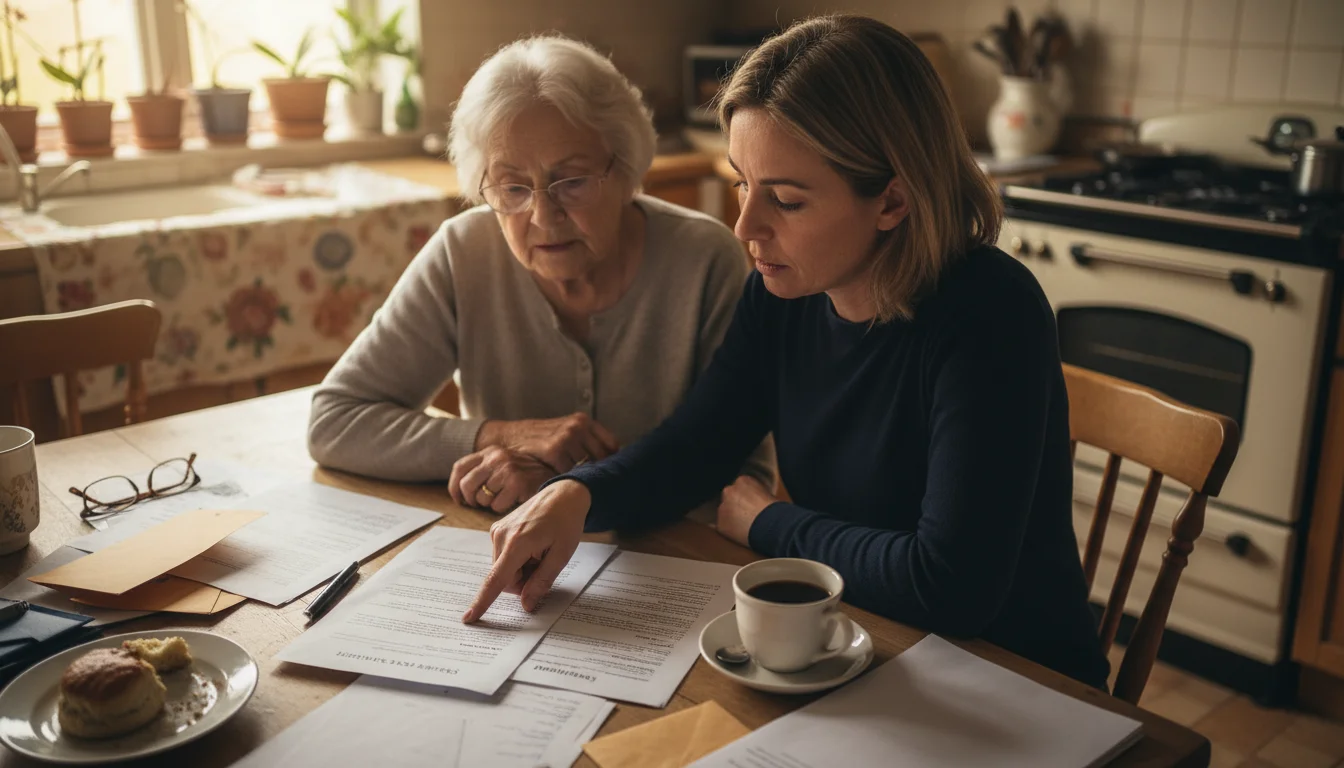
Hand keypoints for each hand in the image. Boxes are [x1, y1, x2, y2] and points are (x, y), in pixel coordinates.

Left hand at [448, 447, 556, 513]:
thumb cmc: (528, 476)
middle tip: (481, 505)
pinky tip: (514, 501)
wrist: (558, 476)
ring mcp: (507, 469)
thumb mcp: (505, 465)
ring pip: (482, 498)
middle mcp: (497, 457)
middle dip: (471, 500)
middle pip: (467, 484)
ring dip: (490, 505)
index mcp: (491, 451)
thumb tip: (461, 491)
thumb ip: (486, 471)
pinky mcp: (517, 482)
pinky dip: (503, 508)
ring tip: (504, 500)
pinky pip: (497, 505)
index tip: (460, 499)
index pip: (460, 467)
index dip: (455, 487)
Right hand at [462, 479, 591, 622]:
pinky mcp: (498, 530)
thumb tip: (526, 605)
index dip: (482, 602)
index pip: (496, 580)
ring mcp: (497, 532)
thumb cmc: (566, 522)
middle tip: (544, 564)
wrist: (563, 494)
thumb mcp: (561, 555)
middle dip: (523, 581)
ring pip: (504, 570)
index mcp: (516, 543)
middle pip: (505, 579)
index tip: (469, 618)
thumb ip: (542, 581)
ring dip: (522, 569)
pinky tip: (533, 546)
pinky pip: (504, 558)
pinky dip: (518, 559)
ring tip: (540, 552)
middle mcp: (500, 536)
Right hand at [476, 414, 619, 471]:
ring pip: (587, 466)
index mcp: (583, 421)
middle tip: (597, 484)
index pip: (612, 445)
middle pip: (602, 457)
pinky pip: (570, 471)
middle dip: (599, 472)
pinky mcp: (555, 450)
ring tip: (581, 486)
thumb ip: (586, 442)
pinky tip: (564, 483)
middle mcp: (578, 426)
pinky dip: (568, 479)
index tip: (611, 472)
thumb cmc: (539, 439)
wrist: (509, 437)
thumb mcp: (565, 431)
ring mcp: (566, 437)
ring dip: (584, 478)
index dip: (612, 461)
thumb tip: (612, 459)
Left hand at [716, 475, 776, 546]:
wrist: (773, 526)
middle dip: (735, 505)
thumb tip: (755, 501)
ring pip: (724, 512)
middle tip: (747, 515)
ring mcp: (723, 508)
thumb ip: (756, 493)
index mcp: (742, 481)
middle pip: (729, 497)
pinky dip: (730, 530)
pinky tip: (741, 533)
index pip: (739, 487)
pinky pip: (723, 527)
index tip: (751, 505)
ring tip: (745, 526)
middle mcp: (729, 491)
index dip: (745, 498)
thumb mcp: (768, 494)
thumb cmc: (776, 510)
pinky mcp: (720, 524)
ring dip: (731, 518)